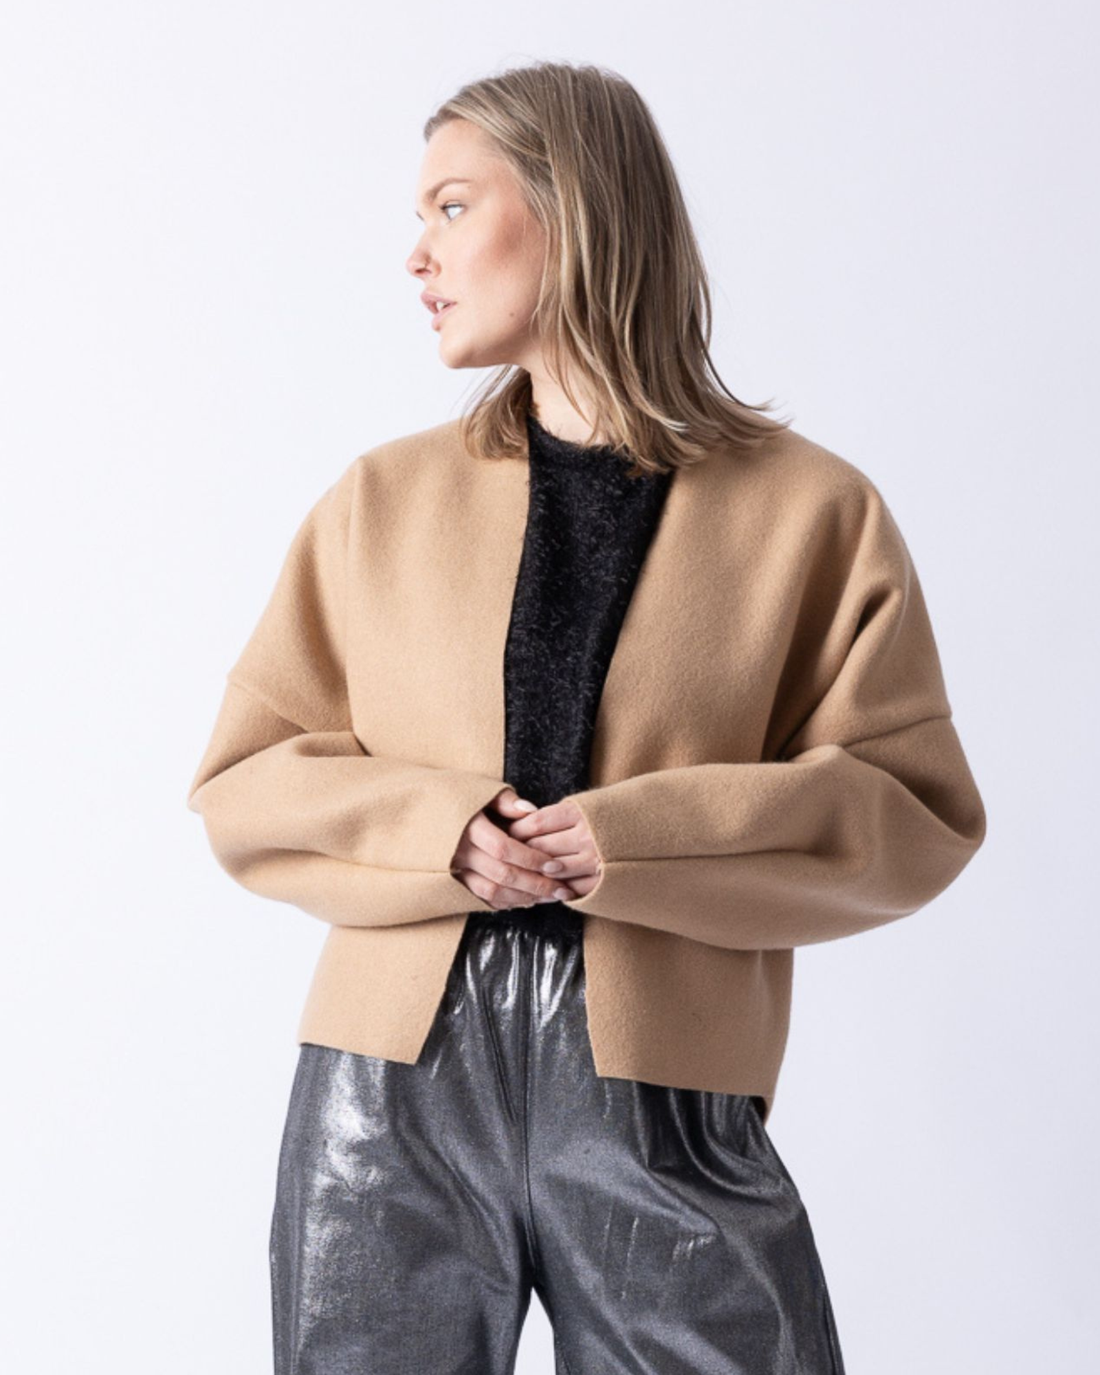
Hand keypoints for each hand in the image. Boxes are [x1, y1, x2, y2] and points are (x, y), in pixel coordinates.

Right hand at [449, 787, 580, 909]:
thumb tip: (531, 810)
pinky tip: (527, 901)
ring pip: (491, 892)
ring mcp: (454, 870)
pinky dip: (506, 902)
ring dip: (524, 898)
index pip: (504, 848)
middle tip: (562, 889)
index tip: (556, 865)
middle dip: (536, 885)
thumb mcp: (480, 791)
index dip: (531, 858)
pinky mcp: (453, 882)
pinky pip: (480, 899)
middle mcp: (459, 851)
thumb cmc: (458, 799)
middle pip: (502, 874)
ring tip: (550, 897)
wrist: (423, 813)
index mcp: (468, 827)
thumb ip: (506, 801)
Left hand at [504, 797, 602, 898]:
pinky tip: (547, 887)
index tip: (506, 834)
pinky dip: (556, 888)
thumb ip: (557, 816)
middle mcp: (586, 836)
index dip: (517, 830)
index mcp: (579, 813)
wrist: (650, 828)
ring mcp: (595, 860)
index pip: (536, 823)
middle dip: (521, 854)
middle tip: (506, 858)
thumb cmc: (610, 815)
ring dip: (536, 875)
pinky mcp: (603, 880)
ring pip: (554, 870)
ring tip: (522, 875)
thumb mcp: (585, 805)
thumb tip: (522, 824)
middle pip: (541, 848)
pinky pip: (572, 887)